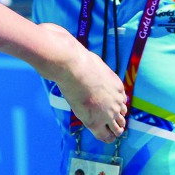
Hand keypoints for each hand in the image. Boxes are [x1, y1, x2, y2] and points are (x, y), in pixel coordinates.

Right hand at [39, 23, 126, 142]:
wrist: (68, 61)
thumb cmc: (71, 54)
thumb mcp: (81, 55)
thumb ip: (76, 54)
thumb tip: (53, 34)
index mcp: (115, 83)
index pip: (121, 100)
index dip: (116, 107)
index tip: (113, 112)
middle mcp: (116, 97)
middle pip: (122, 114)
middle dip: (118, 120)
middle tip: (114, 127)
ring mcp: (108, 108)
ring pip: (117, 126)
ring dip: (114, 131)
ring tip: (112, 136)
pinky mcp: (96, 118)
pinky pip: (105, 135)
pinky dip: (107, 138)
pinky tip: (107, 141)